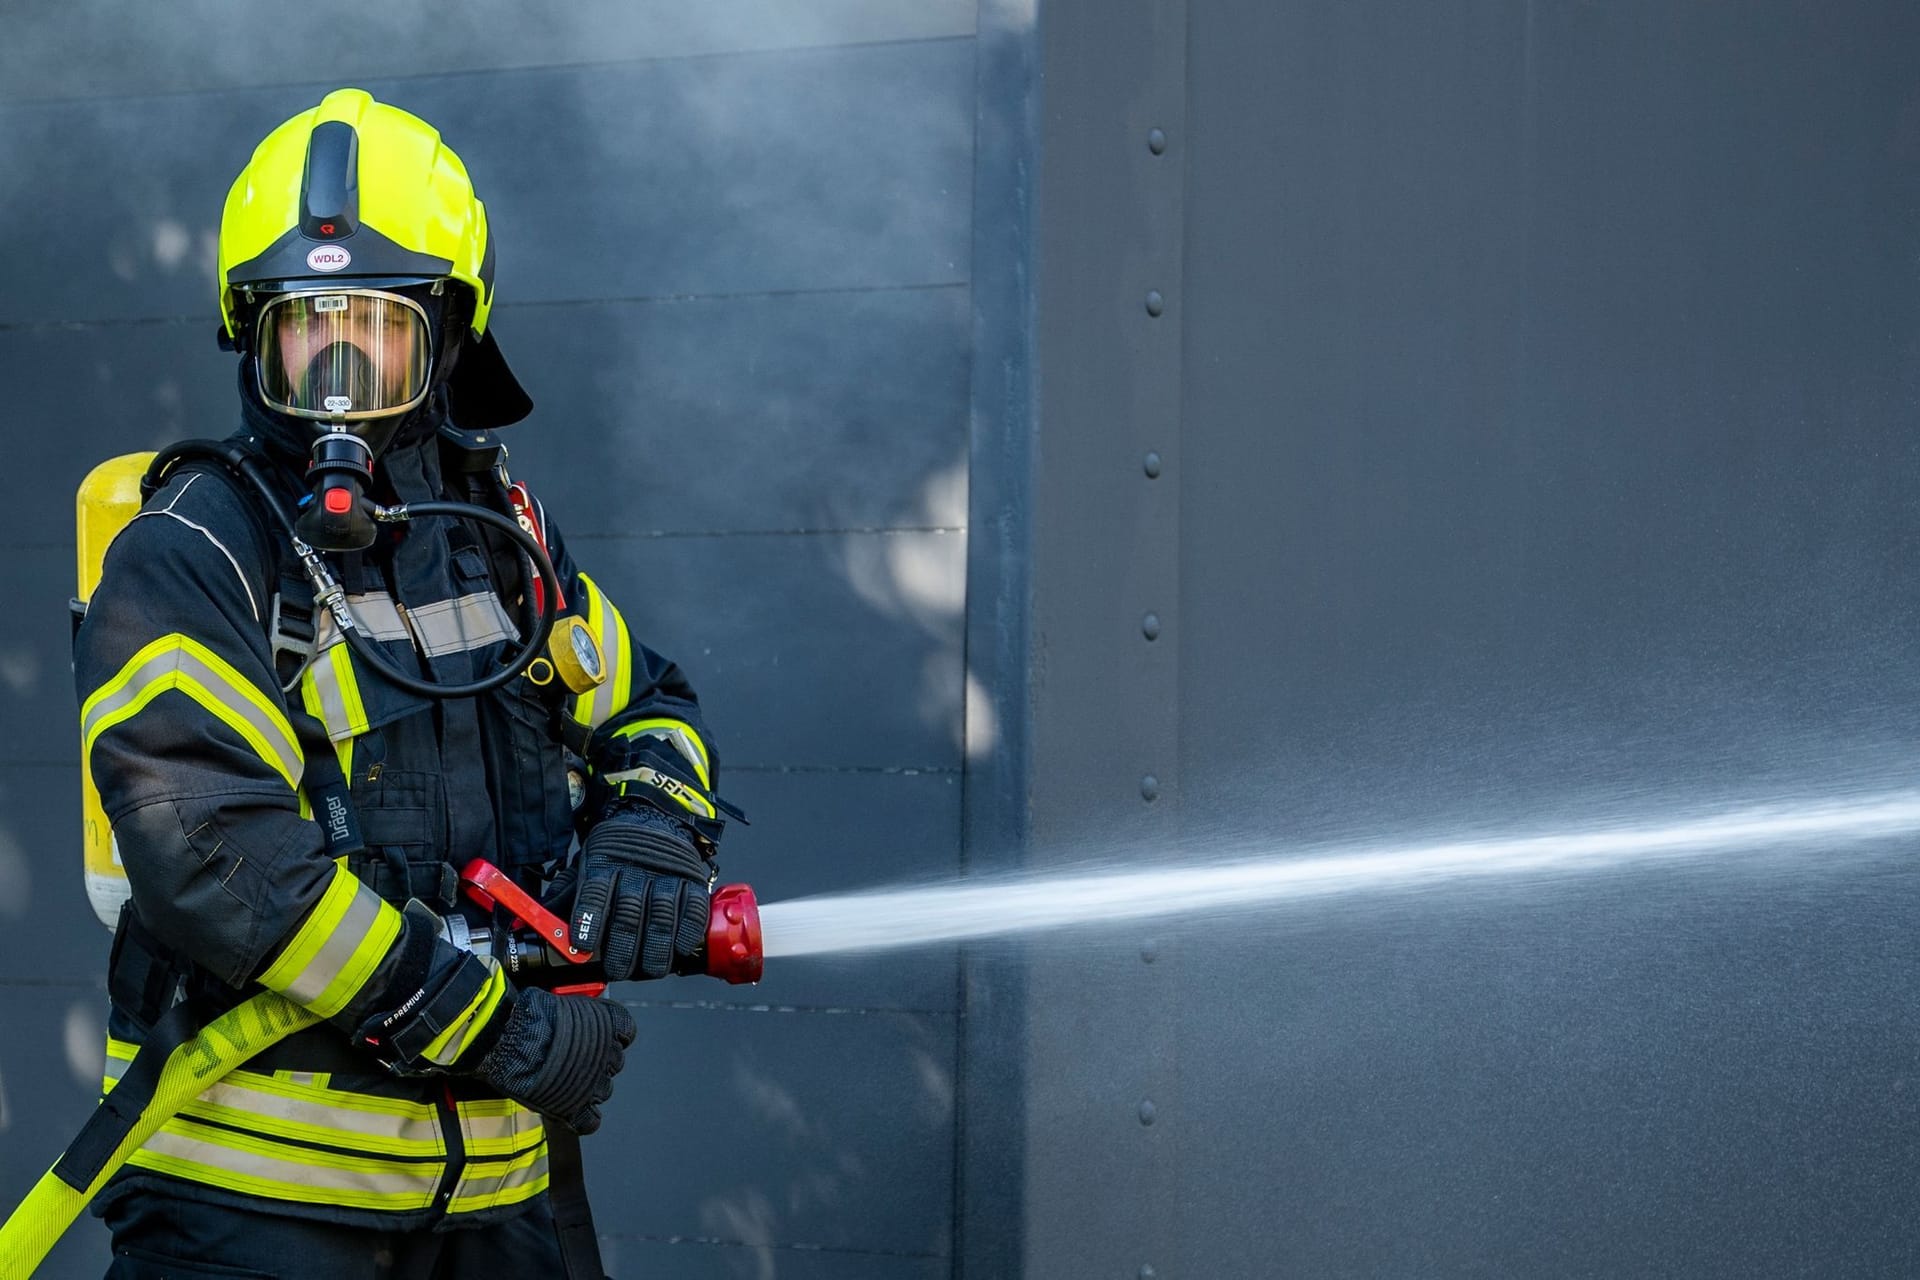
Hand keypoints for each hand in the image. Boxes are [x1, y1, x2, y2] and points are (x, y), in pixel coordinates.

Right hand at [469, 987, 635, 1133]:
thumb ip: (575, 1016)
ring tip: (561, 1080)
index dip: (610, 1034)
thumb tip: (567, 1020)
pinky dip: (582, 1118)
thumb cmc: (530, 1014)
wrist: (509, 1038)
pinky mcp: (577, 1109)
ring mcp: (595, 1084)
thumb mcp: (560, 1001)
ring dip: (587, 1087)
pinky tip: (569, 1109)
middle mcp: (609, 1054)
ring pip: (604, 1090)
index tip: (593, 1036)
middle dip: (596, 1062)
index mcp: (609, 1023)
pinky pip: (590, 1121)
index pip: (626, 1031)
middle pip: (614, 1062)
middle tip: (571, 1059)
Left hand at [568, 805, 710, 980]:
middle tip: (619, 971)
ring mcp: (666, 873)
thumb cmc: (615, 852)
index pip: (594, 893)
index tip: (584, 947)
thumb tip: (532, 925)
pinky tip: (679, 949)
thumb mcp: (586, 864)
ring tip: (649, 970)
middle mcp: (635, 867)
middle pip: (629, 911)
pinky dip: (686, 932)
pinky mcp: (691, 879)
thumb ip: (565, 895)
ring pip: (662, 914)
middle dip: (623, 947)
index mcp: (603, 863)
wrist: (655, 819)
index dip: (589, 921)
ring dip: (656, 947)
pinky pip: (692, 908)